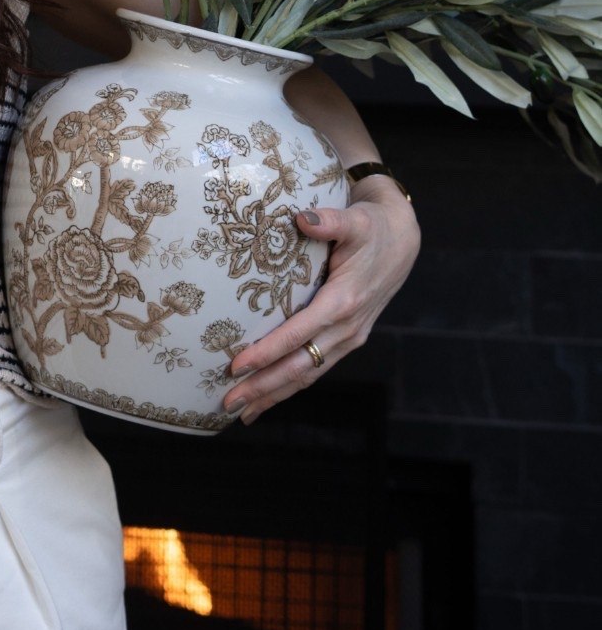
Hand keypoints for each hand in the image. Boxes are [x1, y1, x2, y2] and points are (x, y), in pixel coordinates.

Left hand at [221, 176, 419, 424]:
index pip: (299, 333)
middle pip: (300, 366)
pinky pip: (316, 369)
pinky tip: (268, 396)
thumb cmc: (372, 228)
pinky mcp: (346, 339)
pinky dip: (291, 385)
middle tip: (228, 402)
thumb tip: (303, 218)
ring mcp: (349, 337)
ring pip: (308, 374)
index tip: (236, 365)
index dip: (267, 351)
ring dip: (275, 394)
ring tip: (241, 411)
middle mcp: (348, 327)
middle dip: (263, 386)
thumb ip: (329, 220)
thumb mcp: (354, 219)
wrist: (402, 241)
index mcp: (344, 301)